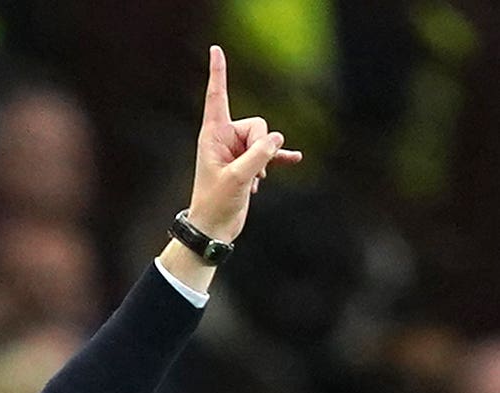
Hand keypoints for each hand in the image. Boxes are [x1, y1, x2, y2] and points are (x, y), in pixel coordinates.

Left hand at [186, 46, 303, 242]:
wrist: (213, 228)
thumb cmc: (216, 203)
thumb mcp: (238, 178)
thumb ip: (258, 155)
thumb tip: (277, 140)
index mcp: (212, 135)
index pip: (217, 97)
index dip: (218, 73)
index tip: (216, 49)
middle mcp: (224, 138)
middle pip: (257, 124)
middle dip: (261, 145)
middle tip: (250, 172)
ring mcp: (237, 150)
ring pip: (266, 138)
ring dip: (266, 159)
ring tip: (253, 181)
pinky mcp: (248, 163)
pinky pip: (270, 152)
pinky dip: (278, 158)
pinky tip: (293, 160)